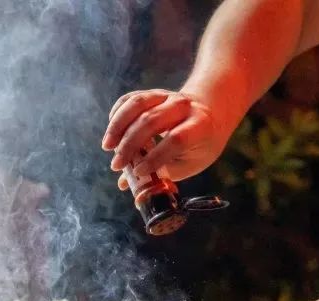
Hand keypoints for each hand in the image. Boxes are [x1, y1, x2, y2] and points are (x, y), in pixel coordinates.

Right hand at [102, 89, 227, 188]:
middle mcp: (183, 106)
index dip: (156, 157)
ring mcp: (166, 96)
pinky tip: (111, 132)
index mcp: (200, 125)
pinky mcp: (153, 94)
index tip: (139, 172)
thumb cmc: (199, 144)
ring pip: (138, 103)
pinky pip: (130, 99)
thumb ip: (161, 174)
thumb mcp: (189, 163)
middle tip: (116, 165)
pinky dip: (117, 114)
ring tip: (107, 146)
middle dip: (130, 144)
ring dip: (118, 126)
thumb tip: (129, 189)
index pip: (176, 139)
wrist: (210, 112)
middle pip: (152, 120)